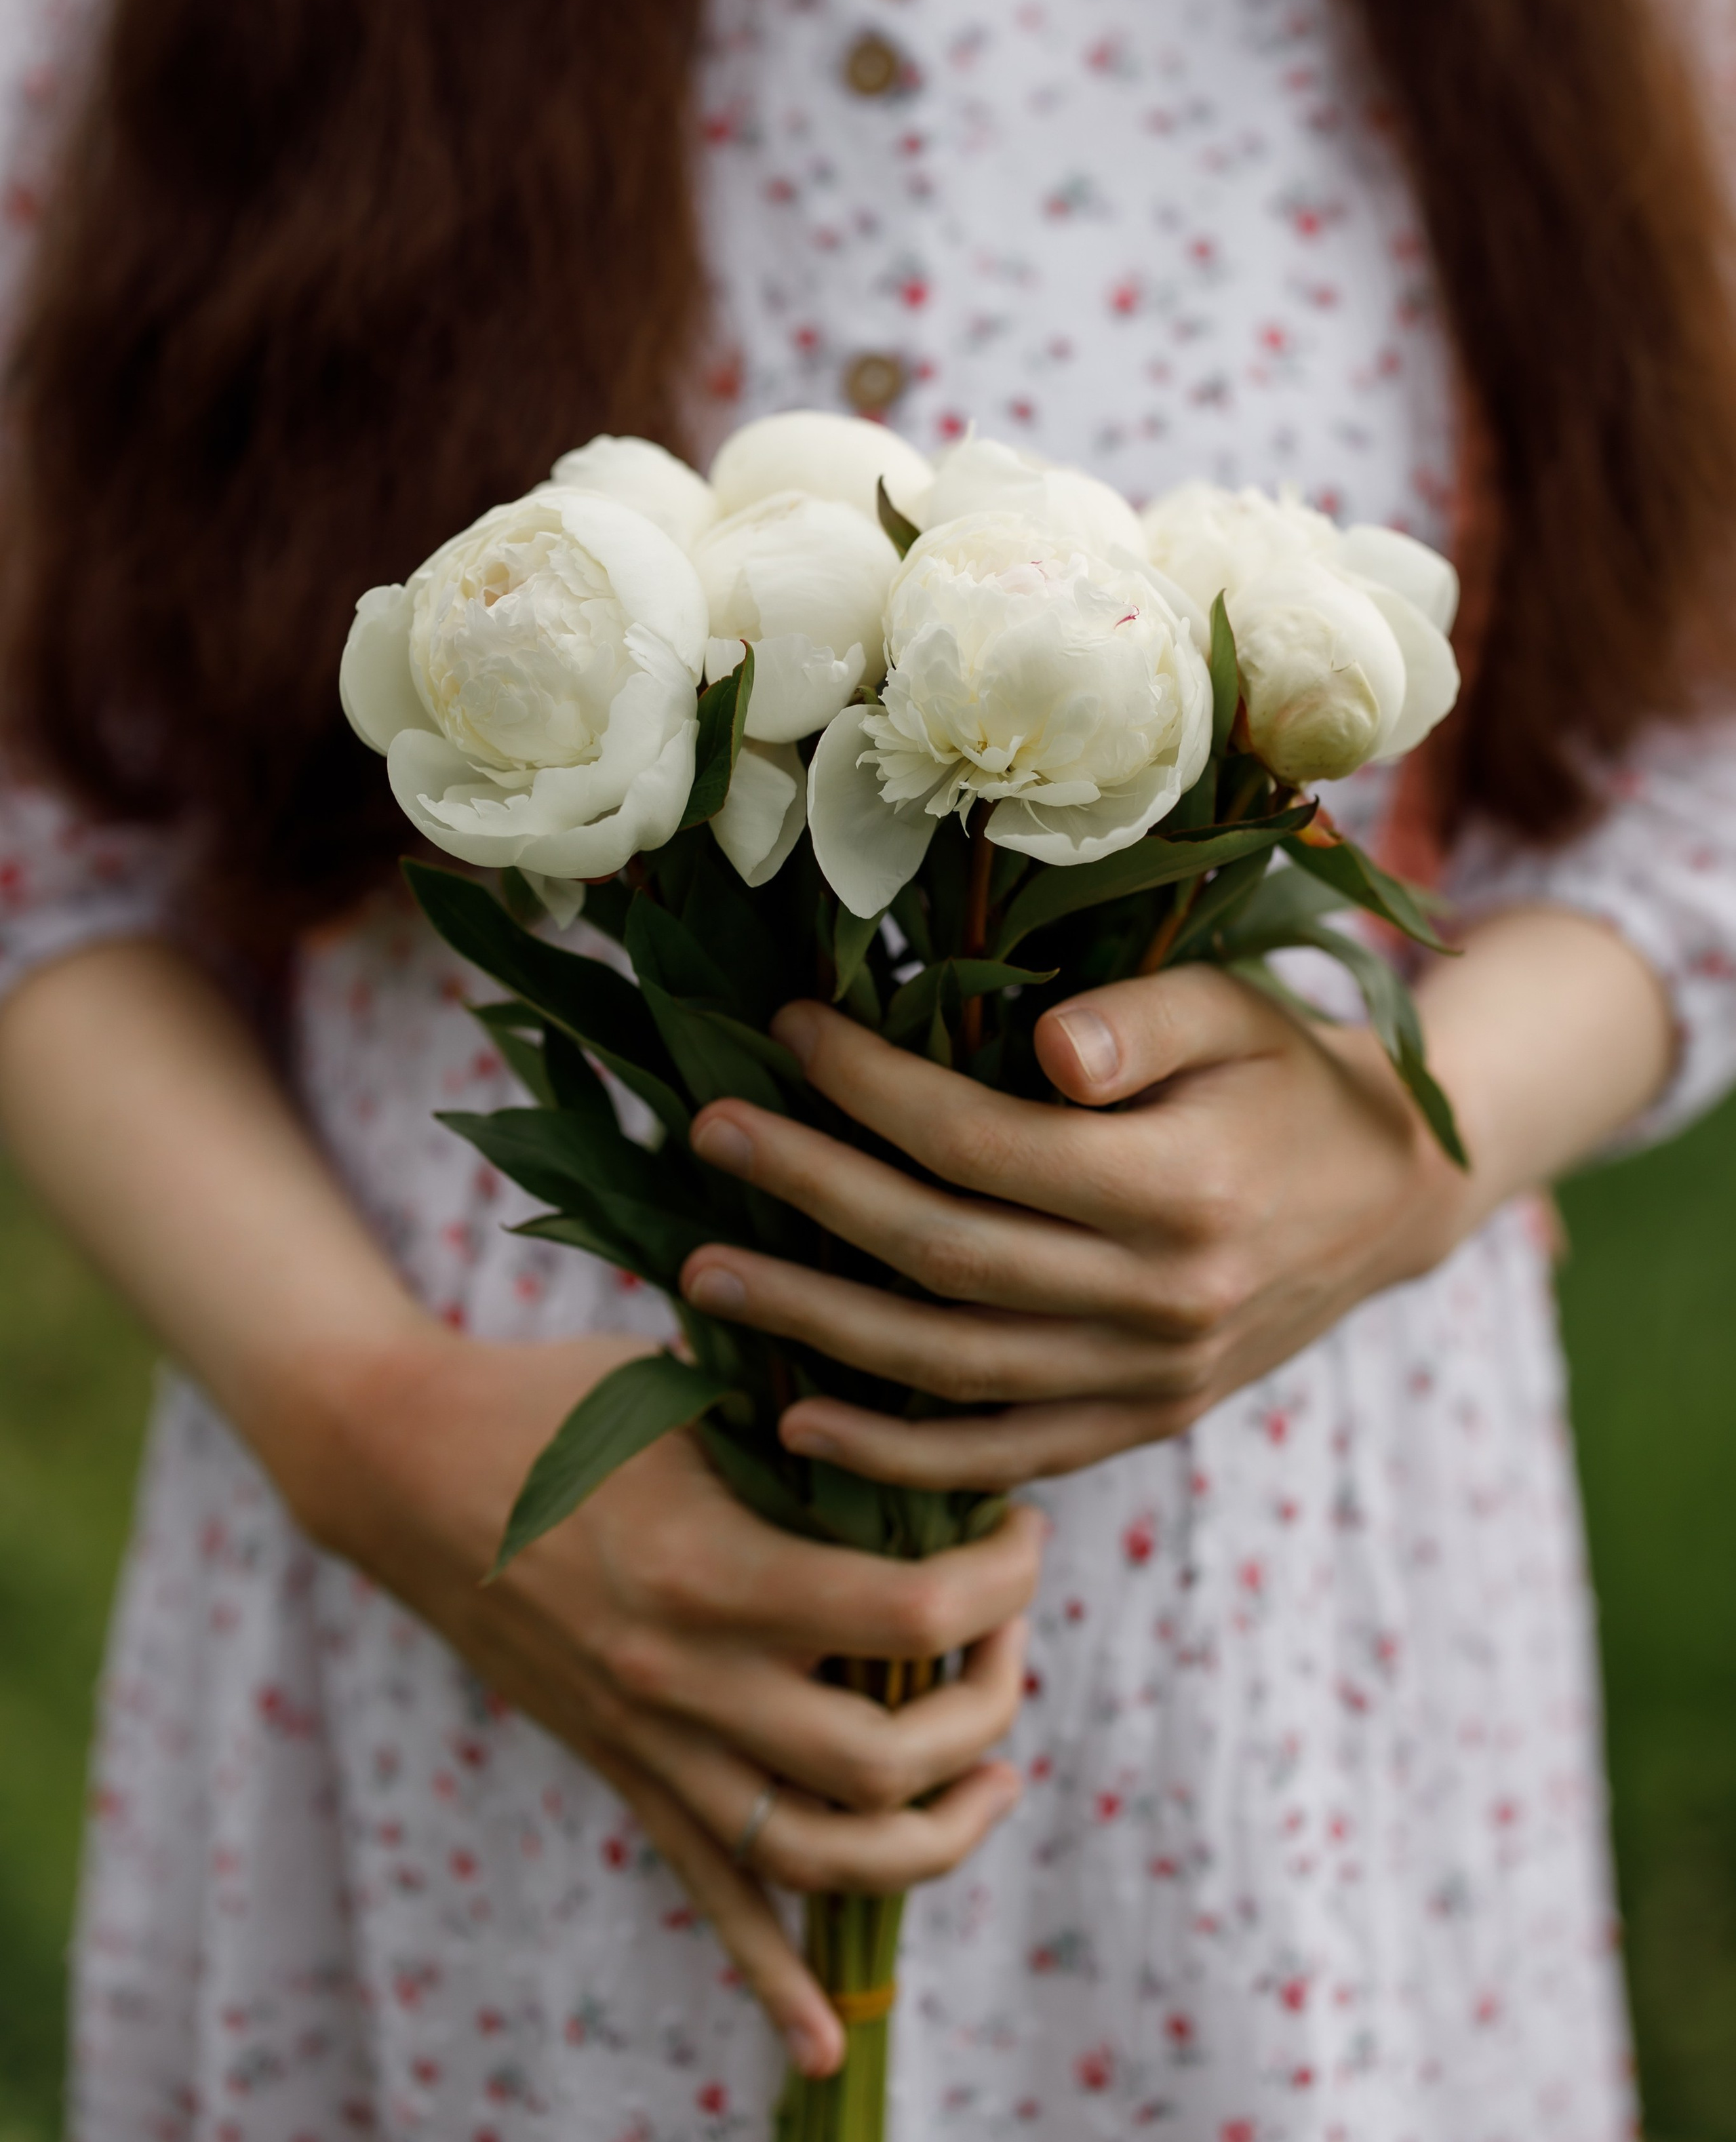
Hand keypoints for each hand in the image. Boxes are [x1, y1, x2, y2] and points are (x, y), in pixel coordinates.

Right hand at [287, 1324, 1042, 2078]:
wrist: (405, 1460)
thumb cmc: (559, 1401)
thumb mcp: (693, 1398)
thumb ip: (805, 1443)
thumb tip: (936, 1448)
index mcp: (712, 1570)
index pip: (910, 1617)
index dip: (1000, 1580)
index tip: (1023, 1529)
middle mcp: (684, 1679)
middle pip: (888, 1762)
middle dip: (988, 1706)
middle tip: (1007, 1634)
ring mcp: (650, 1741)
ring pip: (820, 1860)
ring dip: (931, 1840)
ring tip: (990, 1780)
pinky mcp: (622, 1772)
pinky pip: (709, 1896)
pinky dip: (771, 1980)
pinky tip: (823, 2043)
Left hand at [678, 968, 1475, 1488]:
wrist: (1392, 1197)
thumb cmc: (1288, 1075)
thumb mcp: (1235, 1013)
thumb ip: (1143, 1022)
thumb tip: (1046, 1048)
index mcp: (1182, 1188)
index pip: (983, 1144)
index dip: (873, 1089)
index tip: (788, 1032)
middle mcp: (1162, 1299)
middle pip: (944, 1255)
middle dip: (810, 1193)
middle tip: (707, 1134)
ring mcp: (1150, 1378)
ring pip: (951, 1370)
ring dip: (815, 1327)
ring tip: (703, 1274)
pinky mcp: (1142, 1423)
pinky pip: (1001, 1456)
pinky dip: (896, 1455)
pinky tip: (798, 1420)